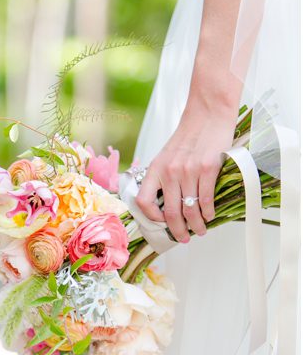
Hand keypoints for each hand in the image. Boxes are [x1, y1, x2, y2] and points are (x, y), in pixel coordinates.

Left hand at [136, 98, 237, 242]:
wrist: (206, 116)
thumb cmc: (187, 138)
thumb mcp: (165, 157)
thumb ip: (162, 177)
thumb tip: (164, 204)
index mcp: (155, 170)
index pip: (144, 201)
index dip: (151, 218)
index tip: (160, 224)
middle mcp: (169, 172)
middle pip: (169, 212)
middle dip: (177, 230)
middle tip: (183, 238)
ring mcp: (189, 171)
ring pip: (189, 209)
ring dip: (196, 225)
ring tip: (200, 230)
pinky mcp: (208, 168)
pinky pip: (206, 199)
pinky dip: (208, 212)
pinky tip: (210, 216)